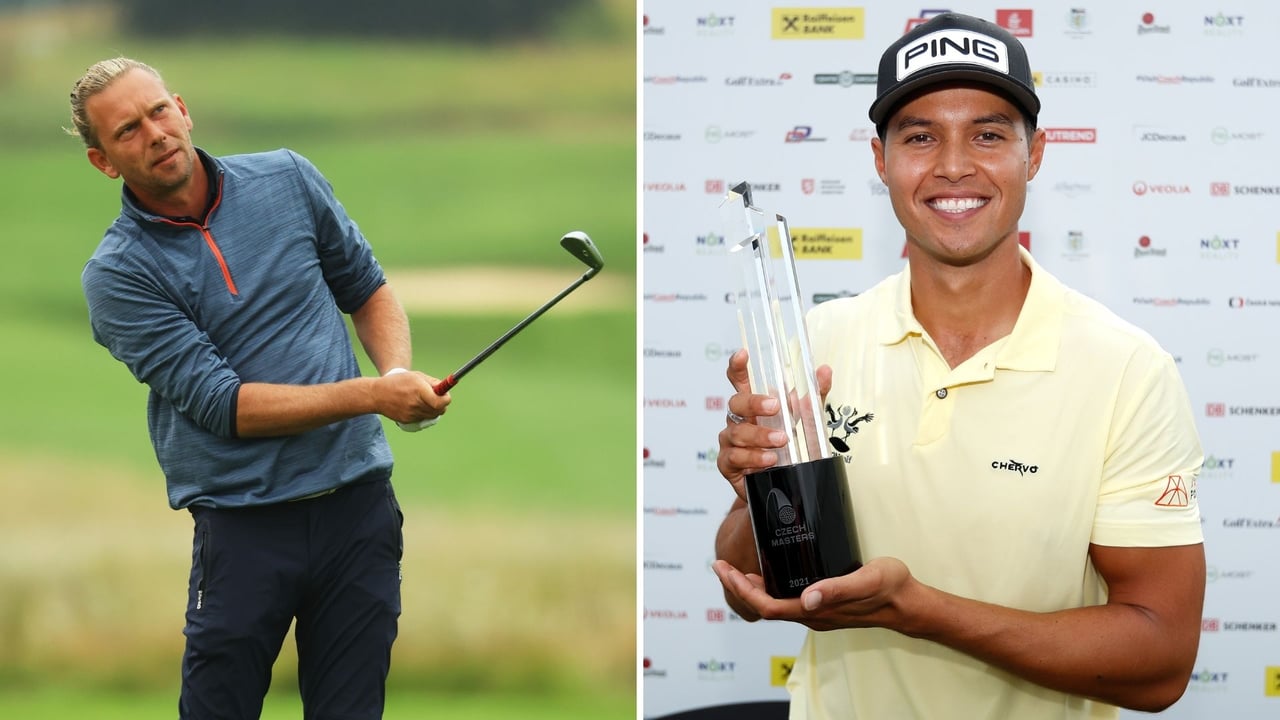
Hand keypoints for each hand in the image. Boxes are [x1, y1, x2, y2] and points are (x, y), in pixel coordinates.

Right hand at [379, 368, 450, 429]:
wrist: (377, 394)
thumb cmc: (399, 381)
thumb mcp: (416, 376)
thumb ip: (432, 382)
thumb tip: (445, 389)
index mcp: (419, 390)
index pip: (440, 402)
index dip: (446, 399)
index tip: (445, 395)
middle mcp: (416, 404)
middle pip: (439, 410)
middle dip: (441, 404)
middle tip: (437, 397)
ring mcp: (411, 414)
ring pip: (432, 416)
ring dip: (432, 409)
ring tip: (423, 400)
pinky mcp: (407, 421)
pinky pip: (422, 419)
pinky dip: (422, 413)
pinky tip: (414, 405)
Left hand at [711, 556, 915, 632]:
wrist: (908, 601)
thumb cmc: (889, 589)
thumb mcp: (865, 582)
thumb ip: (836, 590)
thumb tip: (807, 598)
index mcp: (816, 611)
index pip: (767, 606)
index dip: (742, 590)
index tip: (724, 569)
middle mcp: (812, 614)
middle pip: (764, 605)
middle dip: (739, 586)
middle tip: (721, 564)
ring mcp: (817, 610)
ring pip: (775, 603)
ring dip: (752, 587)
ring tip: (735, 566)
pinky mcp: (823, 602)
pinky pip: (788, 598)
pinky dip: (770, 585)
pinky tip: (769, 569)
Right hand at [715, 349, 831, 499]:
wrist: (783, 486)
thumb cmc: (789, 450)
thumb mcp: (807, 422)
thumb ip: (814, 397)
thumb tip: (824, 371)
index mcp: (754, 405)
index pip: (740, 380)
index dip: (737, 366)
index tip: (742, 355)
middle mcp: (738, 420)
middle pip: (736, 403)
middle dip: (754, 403)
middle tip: (775, 407)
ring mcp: (730, 441)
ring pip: (737, 432)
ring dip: (760, 435)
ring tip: (781, 441)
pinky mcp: (728, 463)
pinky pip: (735, 457)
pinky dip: (754, 457)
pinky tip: (769, 460)